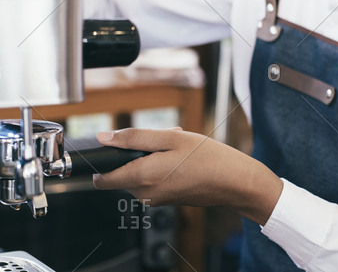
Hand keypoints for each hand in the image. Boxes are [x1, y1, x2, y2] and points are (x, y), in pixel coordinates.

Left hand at [93, 128, 283, 224]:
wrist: (235, 182)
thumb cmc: (207, 158)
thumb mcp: (169, 138)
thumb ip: (133, 138)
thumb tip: (104, 138)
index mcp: (142, 177)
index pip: (102, 179)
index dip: (103, 162)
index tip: (113, 147)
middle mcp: (146, 193)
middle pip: (123, 172)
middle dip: (136, 153)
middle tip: (162, 139)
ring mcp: (157, 199)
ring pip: (140, 174)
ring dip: (151, 157)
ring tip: (176, 145)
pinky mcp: (167, 200)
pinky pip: (154, 180)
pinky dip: (161, 166)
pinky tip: (182, 156)